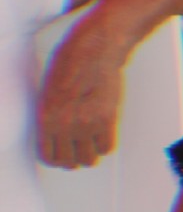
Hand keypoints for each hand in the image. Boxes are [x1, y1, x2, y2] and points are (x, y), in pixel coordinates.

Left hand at [36, 16, 125, 167]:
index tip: (62, 158)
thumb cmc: (70, 62)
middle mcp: (65, 124)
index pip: (47, 155)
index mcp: (45, 117)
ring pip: (90, 158)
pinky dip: (106, 145)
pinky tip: (104, 135)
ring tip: (92, 144)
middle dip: (74, 159)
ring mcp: (87, 123)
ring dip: (91, 154)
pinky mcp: (107, 119)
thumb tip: (57, 132)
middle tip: (79, 152)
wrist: (94, 49)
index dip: (56, 160)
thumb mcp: (48, 91)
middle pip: (70, 161)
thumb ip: (52, 115)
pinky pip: (108, 146)